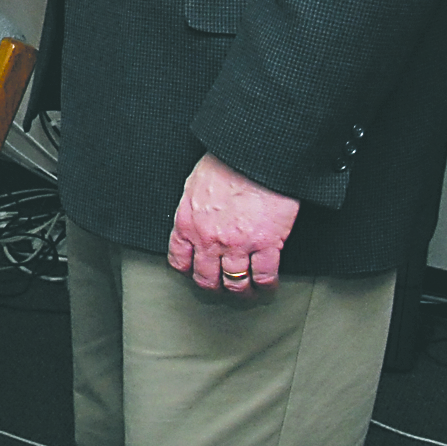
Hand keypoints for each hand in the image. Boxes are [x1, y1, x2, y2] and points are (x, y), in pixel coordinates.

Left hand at [168, 152, 299, 293]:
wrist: (254, 155)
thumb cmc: (227, 163)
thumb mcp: (195, 184)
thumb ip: (193, 209)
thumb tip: (196, 220)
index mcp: (188, 222)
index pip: (179, 259)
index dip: (188, 270)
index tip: (196, 272)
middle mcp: (208, 238)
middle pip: (206, 278)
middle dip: (214, 286)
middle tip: (222, 286)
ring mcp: (237, 244)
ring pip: (235, 283)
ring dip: (241, 290)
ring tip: (247, 290)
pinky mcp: (266, 244)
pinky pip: (263, 276)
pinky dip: (266, 285)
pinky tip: (267, 284)